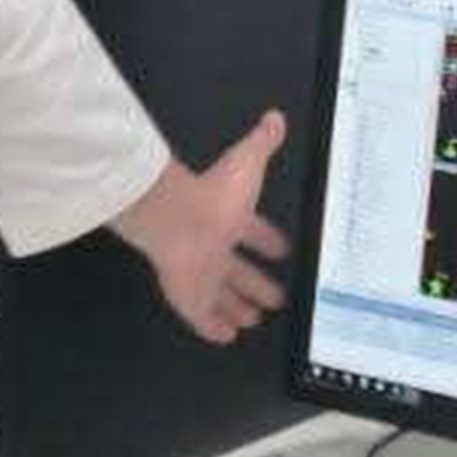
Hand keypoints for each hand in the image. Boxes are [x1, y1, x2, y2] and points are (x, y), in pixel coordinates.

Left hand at [112, 110, 292, 345]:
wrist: (175, 217)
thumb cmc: (214, 195)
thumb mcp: (247, 164)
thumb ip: (261, 143)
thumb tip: (276, 117)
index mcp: (229, 219)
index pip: (252, 231)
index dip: (267, 241)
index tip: (281, 249)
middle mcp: (215, 248)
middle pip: (237, 271)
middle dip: (255, 284)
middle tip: (275, 298)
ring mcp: (200, 274)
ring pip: (221, 296)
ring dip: (237, 307)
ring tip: (254, 320)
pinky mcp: (188, 297)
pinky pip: (203, 317)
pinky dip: (214, 328)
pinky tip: (228, 338)